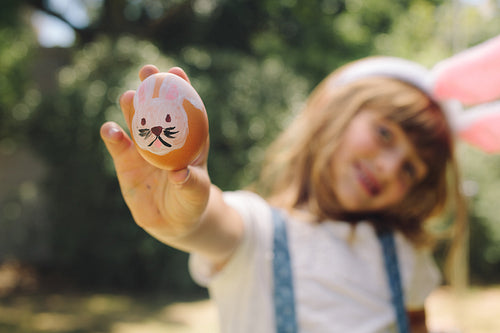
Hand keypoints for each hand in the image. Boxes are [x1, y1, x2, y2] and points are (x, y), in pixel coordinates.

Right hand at [100, 65, 210, 239]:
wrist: (172, 222)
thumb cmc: (190, 203)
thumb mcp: (195, 194)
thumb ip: (190, 183)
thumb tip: (179, 173)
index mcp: (187, 138)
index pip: (185, 108)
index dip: (181, 88)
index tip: (175, 71)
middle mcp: (164, 137)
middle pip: (156, 107)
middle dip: (151, 87)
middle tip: (147, 72)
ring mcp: (143, 148)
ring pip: (135, 121)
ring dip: (131, 107)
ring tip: (130, 98)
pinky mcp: (125, 162)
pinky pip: (117, 145)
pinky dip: (112, 135)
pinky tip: (111, 130)